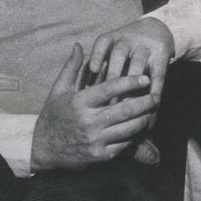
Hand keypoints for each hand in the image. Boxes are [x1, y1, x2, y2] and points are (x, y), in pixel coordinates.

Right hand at [31, 44, 159, 170]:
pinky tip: (140, 127)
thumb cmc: (53, 115)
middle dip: (144, 102)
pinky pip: (124, 144)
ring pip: (128, 128)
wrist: (44, 148)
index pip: (109, 89)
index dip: (129, 82)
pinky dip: (134, 135)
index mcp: (79, 102)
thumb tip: (79, 45)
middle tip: (156, 96)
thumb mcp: (58, 89)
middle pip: (125, 110)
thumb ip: (72, 67)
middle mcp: (88, 121)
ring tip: (152, 110)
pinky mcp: (100, 155)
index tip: (144, 78)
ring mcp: (95, 140)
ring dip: (143, 118)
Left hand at [86, 17, 174, 97]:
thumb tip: (85, 86)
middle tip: (107, 96)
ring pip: (137, 63)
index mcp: (112, 38)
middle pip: (118, 54)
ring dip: (132, 82)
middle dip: (113, 75)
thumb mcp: (112, 46)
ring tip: (126, 103)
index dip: (97, 55)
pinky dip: (155, 87)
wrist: (156, 29)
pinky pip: (158, 73)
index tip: (93, 69)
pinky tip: (152, 101)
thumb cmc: (126, 46)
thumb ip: (99, 62)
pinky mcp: (161, 55)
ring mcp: (145, 47)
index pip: (102, 42)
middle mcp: (127, 40)